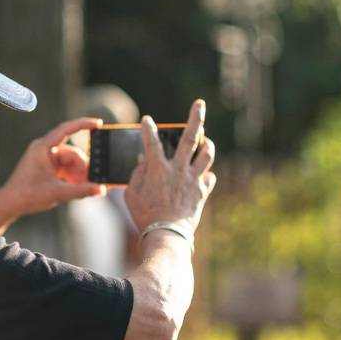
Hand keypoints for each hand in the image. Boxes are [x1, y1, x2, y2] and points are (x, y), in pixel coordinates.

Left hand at [0, 116, 106, 216]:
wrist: (10, 205)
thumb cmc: (27, 195)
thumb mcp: (58, 192)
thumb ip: (81, 190)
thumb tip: (100, 189)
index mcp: (43, 148)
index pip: (66, 129)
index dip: (83, 124)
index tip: (98, 123)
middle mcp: (44, 150)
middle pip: (71, 153)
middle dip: (82, 167)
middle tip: (90, 182)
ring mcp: (45, 159)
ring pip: (69, 162)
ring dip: (77, 174)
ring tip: (82, 188)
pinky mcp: (46, 168)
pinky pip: (64, 168)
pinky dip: (71, 177)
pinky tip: (75, 188)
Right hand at [124, 100, 216, 234]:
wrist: (167, 236)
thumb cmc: (144, 217)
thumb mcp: (131, 195)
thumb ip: (136, 175)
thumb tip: (143, 160)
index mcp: (157, 169)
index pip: (151, 141)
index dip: (148, 128)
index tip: (147, 120)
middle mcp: (178, 169)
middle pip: (189, 138)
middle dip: (195, 118)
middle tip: (200, 103)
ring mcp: (193, 180)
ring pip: (206, 155)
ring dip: (207, 145)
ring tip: (206, 140)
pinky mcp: (202, 192)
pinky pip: (209, 178)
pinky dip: (206, 175)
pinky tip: (203, 175)